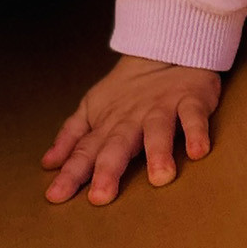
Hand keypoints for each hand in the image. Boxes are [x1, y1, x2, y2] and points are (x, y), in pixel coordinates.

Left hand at [42, 56, 221, 207]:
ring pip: (157, 130)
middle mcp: (131, 119)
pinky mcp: (190, 100)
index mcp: (107, 125)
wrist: (164, 49)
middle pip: (117, 145)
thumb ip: (72, 138)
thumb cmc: (126, 91)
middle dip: (107, 170)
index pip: (85, 152)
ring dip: (157, 152)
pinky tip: (198, 151)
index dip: (71, 173)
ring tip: (160, 178)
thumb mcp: (92, 110)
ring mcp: (161, 108)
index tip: (56, 197)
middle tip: (101, 197)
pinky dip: (196, 131)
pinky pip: (193, 116)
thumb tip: (48, 164)